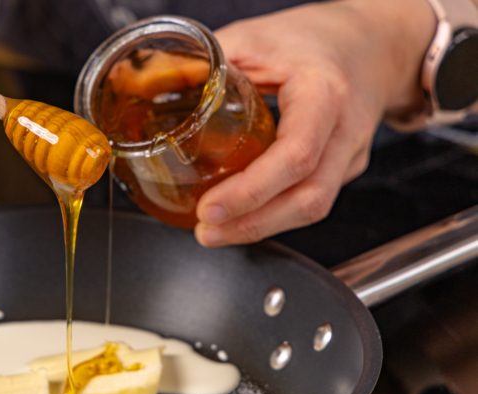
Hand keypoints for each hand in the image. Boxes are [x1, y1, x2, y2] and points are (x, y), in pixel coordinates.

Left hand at [194, 0, 435, 246]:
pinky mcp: (344, 169)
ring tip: (215, 233)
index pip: (295, 154)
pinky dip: (273, 214)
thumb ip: (203, 64)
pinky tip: (242, 218)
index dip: (252, 191)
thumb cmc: (311, 39)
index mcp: (324, 92)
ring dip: (261, 227)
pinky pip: (310, 199)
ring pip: (313, 207)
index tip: (210, 209)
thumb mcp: (253, 38)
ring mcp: (350, 154)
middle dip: (253, 224)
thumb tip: (146, 86)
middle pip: (309, 198)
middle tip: (205, 232)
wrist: (369, 42)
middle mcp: (345, 129)